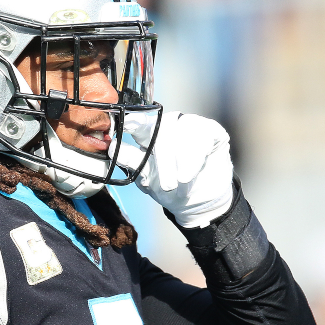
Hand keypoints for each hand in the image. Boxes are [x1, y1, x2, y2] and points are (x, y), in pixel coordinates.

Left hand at [113, 111, 233, 227]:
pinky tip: (189, 174)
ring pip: (182, 134)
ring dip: (180, 162)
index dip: (133, 122)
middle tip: (167, 185)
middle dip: (163, 158)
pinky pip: (203, 138)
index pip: (139, 124)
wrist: (199, 202)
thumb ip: (132, 162)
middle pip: (162, 129)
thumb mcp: (148, 180)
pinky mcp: (211, 131)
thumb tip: (113, 148)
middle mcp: (168, 127)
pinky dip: (195, 158)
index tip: (127, 124)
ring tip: (180, 183)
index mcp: (148, 136)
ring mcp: (190, 127)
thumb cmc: (170, 189)